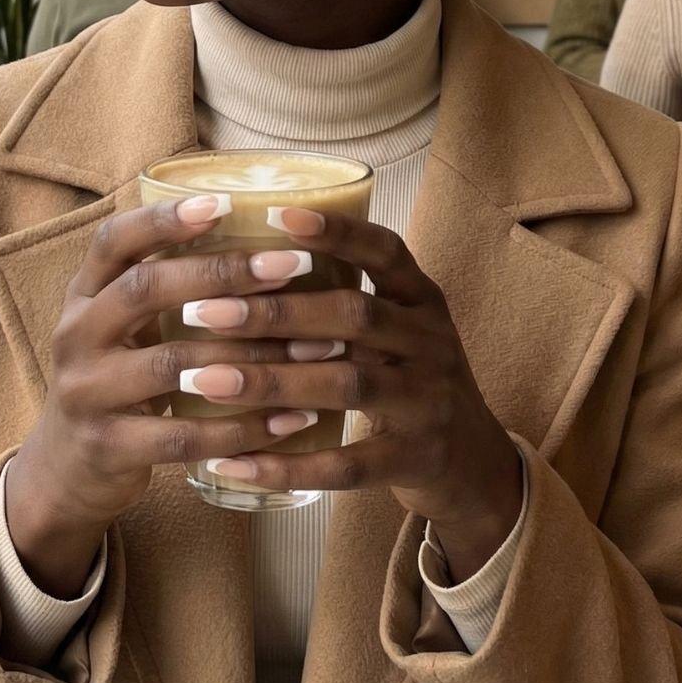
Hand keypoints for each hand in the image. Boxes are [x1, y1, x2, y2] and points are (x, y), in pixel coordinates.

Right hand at [5, 195, 328, 596]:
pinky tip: (293, 420)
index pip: (115, 241)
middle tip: (291, 267)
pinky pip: (183, 436)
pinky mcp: (107, 447)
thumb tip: (266, 241)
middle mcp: (77, 335)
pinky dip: (243, 428)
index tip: (224, 203)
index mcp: (84, 294)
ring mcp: (86, 392)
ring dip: (252, 356)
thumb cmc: (119, 380)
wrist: (65, 469)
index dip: (165, 219)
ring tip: (315, 348)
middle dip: (222, 274)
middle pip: (145, 290)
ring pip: (173, 365)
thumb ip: (166, 286)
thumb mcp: (123, 326)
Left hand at [182, 205, 523, 581]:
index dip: (338, 233)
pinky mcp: (417, 460)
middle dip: (276, 311)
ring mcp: (428, 403)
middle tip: (205, 310)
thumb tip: (242, 270)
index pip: (386, 253)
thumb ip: (346, 304)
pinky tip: (233, 462)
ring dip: (271, 381)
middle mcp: (432, 344)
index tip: (278, 216)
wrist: (477, 466)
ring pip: (347, 384)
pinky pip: (347, 465)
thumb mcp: (400, 333)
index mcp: (424, 302)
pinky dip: (288, 464)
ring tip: (204, 378)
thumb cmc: (412, 383)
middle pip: (354, 316)